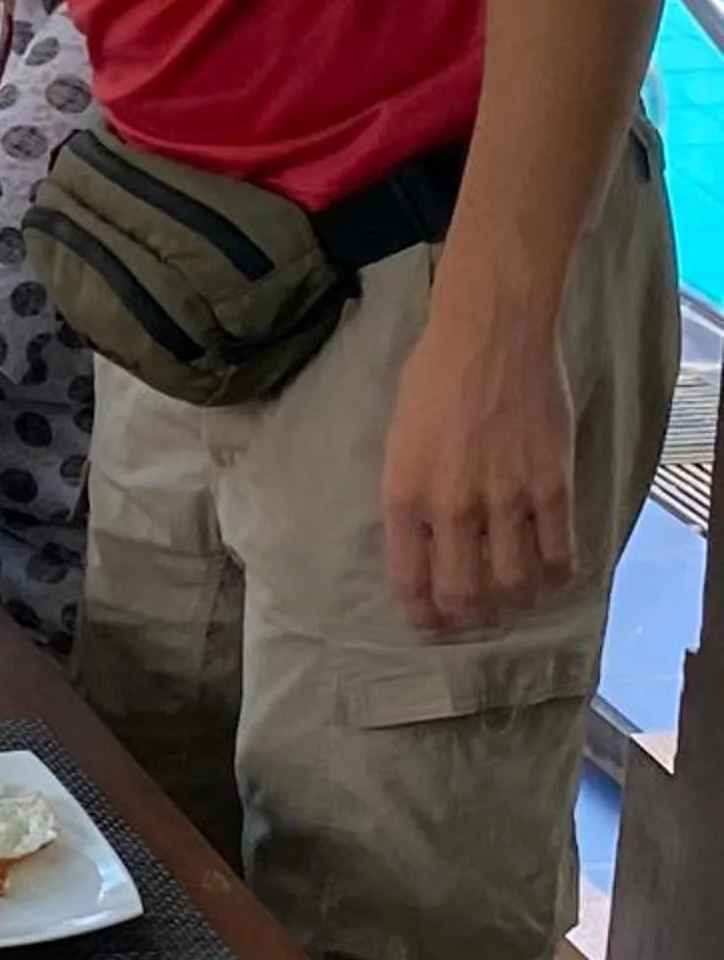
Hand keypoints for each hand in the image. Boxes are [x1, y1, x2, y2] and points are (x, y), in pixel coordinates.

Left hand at [381, 300, 577, 631]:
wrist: (490, 335)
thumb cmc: (433, 377)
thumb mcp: (398, 438)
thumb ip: (410, 492)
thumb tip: (422, 540)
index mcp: (404, 492)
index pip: (410, 578)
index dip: (421, 612)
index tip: (428, 624)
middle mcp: (453, 506)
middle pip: (464, 595)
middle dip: (467, 618)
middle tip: (473, 618)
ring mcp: (506, 500)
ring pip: (514, 585)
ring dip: (513, 603)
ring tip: (512, 600)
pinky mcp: (552, 489)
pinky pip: (560, 556)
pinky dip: (556, 577)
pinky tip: (550, 575)